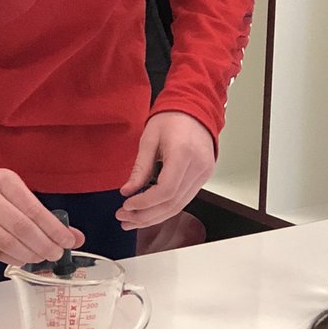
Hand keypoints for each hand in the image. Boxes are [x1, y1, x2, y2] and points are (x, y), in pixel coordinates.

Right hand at [0, 169, 83, 265]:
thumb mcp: (21, 194)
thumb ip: (47, 216)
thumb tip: (76, 239)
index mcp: (5, 181)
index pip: (34, 209)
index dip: (53, 229)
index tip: (68, 242)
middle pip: (20, 227)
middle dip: (43, 244)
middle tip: (55, 254)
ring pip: (5, 241)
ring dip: (28, 254)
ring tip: (40, 258)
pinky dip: (11, 258)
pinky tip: (23, 260)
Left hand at [117, 112, 214, 229]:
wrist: (195, 109)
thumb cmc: (171, 119)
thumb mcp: (149, 139)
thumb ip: (140, 168)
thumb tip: (127, 191)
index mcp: (183, 153)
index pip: (166, 190)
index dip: (144, 203)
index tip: (126, 205)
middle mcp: (198, 167)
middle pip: (172, 203)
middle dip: (146, 215)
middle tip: (123, 218)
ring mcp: (204, 174)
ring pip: (179, 206)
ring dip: (154, 216)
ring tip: (132, 220)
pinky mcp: (204, 177)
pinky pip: (184, 199)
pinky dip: (165, 208)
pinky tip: (149, 211)